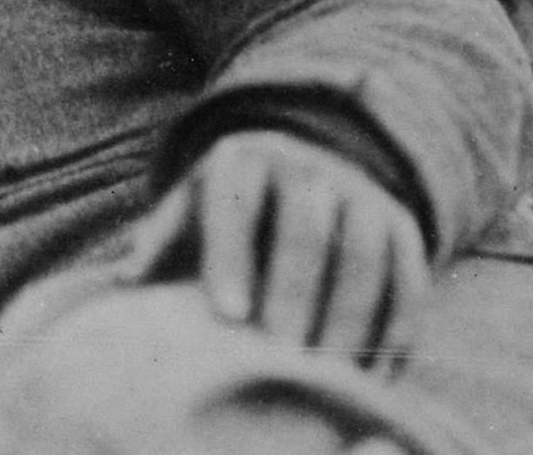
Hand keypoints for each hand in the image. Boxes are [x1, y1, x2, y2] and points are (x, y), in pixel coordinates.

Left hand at [127, 130, 428, 367]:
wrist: (302, 164)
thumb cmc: (229, 206)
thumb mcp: (191, 207)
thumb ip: (159, 241)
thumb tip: (123, 280)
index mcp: (242, 160)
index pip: (235, 203)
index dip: (232, 256)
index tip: (228, 315)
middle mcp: (305, 166)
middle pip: (305, 227)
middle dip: (294, 291)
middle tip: (282, 352)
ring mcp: (359, 191)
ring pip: (362, 252)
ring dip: (349, 314)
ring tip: (327, 372)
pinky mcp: (400, 223)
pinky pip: (408, 273)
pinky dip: (397, 325)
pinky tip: (375, 371)